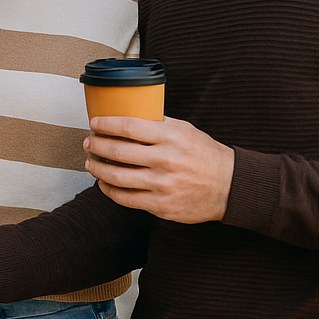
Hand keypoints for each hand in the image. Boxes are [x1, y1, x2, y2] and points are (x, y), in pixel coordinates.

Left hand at [85, 116, 234, 222]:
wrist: (229, 186)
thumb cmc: (205, 155)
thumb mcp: (185, 129)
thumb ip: (158, 123)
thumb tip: (129, 113)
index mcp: (170, 137)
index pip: (128, 126)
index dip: (105, 124)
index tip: (95, 123)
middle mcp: (165, 160)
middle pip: (117, 151)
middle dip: (96, 145)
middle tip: (89, 142)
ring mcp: (162, 185)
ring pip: (116, 177)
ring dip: (97, 168)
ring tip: (91, 163)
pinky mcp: (160, 205)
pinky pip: (126, 198)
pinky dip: (109, 190)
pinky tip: (104, 183)